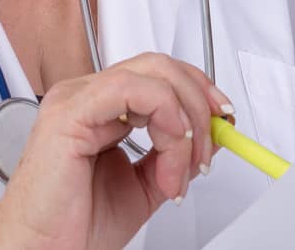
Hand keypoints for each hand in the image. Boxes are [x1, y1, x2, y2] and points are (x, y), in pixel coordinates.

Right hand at [0, 53, 231, 249]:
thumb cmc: (72, 227)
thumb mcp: (143, 186)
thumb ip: (172, 157)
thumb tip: (210, 135)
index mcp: (102, 108)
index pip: (160, 75)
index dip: (200, 92)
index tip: (224, 122)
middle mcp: (87, 95)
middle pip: (162, 66)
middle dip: (200, 102)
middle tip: (211, 147)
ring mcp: (76, 98)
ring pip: (154, 73)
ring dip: (186, 119)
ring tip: (183, 168)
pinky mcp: (70, 112)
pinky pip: (132, 90)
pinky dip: (166, 116)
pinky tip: (169, 151)